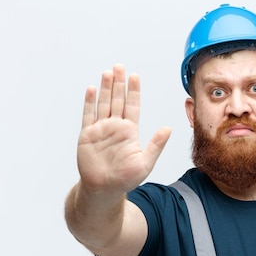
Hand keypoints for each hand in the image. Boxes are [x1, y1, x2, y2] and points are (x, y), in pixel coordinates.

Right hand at [77, 64, 170, 194]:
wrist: (104, 189)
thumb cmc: (125, 179)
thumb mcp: (145, 162)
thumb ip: (156, 145)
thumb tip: (168, 129)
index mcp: (130, 131)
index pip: (132, 106)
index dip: (133, 91)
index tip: (135, 76)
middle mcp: (115, 127)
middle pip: (117, 100)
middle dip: (119, 83)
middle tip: (120, 66)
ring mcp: (101, 130)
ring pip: (103, 104)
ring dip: (105, 88)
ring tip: (107, 73)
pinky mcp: (87, 135)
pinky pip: (88, 116)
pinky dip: (89, 103)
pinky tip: (91, 90)